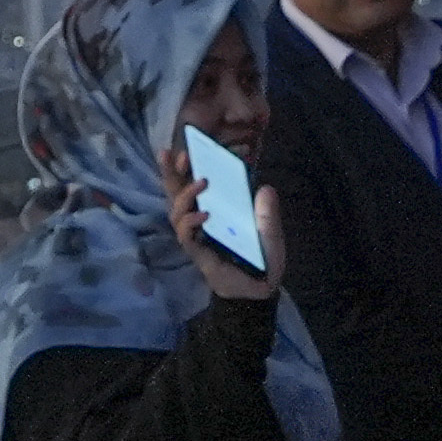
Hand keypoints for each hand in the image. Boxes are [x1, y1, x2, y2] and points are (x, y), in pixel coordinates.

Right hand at [162, 144, 266, 301]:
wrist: (262, 290)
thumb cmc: (262, 259)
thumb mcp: (270, 232)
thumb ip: (267, 212)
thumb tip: (265, 188)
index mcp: (214, 209)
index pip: (193, 184)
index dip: (185, 168)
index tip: (186, 150)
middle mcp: (200, 219)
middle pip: (176, 193)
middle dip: (171, 174)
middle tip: (172, 155)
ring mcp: (196, 236)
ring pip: (176, 211)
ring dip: (186, 194)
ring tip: (202, 182)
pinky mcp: (197, 252)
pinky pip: (186, 235)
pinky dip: (191, 222)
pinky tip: (203, 214)